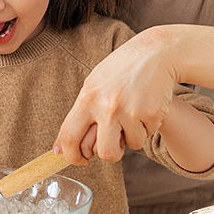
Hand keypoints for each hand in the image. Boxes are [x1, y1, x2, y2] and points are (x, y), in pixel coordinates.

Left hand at [55, 29, 176, 164]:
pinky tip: (145, 107)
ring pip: (131, 146)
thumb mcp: (92, 85)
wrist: (154, 53)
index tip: (79, 160)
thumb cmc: (120, 70)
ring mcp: (131, 111)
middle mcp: (107, 107)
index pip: (70, 137)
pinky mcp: (152, 113)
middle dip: (110, 154)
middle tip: (113, 144)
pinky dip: (146, 127)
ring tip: (132, 116)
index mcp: (87, 99)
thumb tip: (59, 150)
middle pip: (105, 153)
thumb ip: (77, 116)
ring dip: (132, 137)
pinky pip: (147, 134)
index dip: (72, 156)